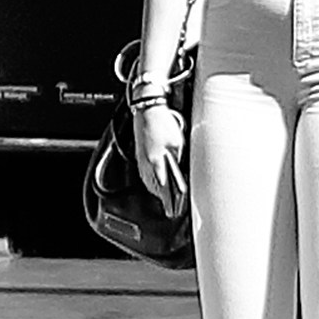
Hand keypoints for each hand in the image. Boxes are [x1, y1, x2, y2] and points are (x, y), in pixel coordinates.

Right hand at [128, 87, 185, 202]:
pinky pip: (144, 173)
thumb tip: (179, 171)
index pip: (163, 186)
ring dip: (157, 188)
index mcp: (156, 161)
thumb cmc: (163, 124)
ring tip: (167, 195)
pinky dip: (151, 180)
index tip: (173, 208)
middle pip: (154, 186)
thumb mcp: (178, 143)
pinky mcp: (139, 155)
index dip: (168, 199)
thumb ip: (178, 160)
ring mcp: (141, 159)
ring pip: (148, 181)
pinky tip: (159, 181)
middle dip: (162, 196)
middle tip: (171, 204)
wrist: (147, 110)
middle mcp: (146, 162)